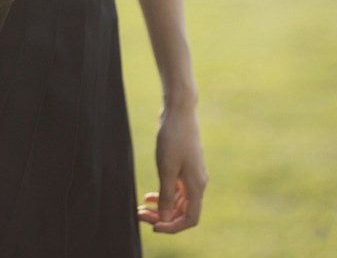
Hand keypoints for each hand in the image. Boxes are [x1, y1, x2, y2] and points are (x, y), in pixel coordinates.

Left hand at [137, 102, 207, 232]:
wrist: (179, 110)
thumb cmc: (173, 136)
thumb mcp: (166, 168)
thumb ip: (166, 195)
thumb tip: (164, 218)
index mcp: (196, 186)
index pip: (190, 219)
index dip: (172, 226)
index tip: (153, 226)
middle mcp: (197, 183)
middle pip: (182, 211)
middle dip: (162, 216)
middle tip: (139, 214)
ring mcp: (191, 175)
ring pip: (177, 200)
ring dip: (161, 206)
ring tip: (141, 207)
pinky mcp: (184, 166)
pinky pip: (175, 189)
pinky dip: (163, 194)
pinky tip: (148, 196)